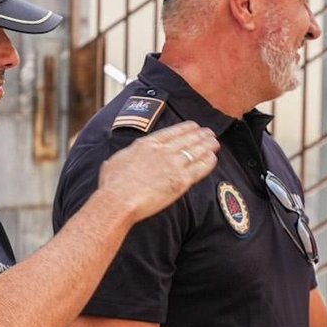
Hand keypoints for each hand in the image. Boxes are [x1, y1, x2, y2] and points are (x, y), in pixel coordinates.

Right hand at [98, 121, 219, 220]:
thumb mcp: (114, 163)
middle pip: (187, 139)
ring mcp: (173, 165)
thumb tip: (112, 162)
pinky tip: (213, 158)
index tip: (193, 126)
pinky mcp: (181, 181)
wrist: (119, 200)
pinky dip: (208, 162)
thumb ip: (121, 159)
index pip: (171, 132)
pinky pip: (199, 169)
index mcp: (146, 144)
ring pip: (196, 151)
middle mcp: (162, 151)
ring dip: (207, 146)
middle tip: (209, 133)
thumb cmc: (111, 186)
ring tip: (215, 143)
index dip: (185, 128)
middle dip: (200, 135)